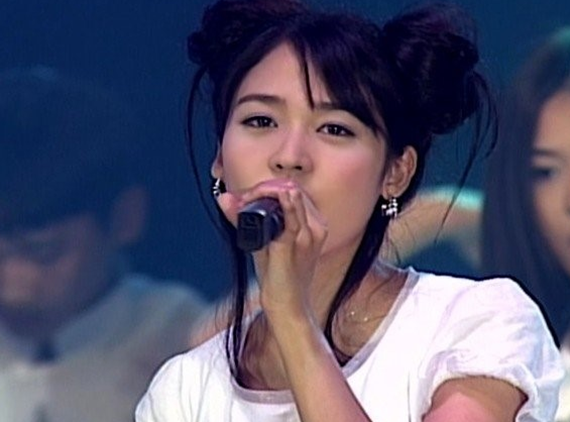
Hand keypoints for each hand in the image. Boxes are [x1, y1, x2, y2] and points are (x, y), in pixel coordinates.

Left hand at [216, 179, 327, 320]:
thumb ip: (245, 219)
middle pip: (292, 188)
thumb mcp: (265, 243)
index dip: (270, 187)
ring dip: (264, 191)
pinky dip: (276, 202)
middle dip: (264, 187)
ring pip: (290, 195)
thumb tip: (224, 198)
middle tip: (243, 198)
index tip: (249, 196)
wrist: (288, 307)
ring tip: (244, 201)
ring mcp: (306, 235)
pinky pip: (290, 217)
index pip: (294, 190)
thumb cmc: (280, 277)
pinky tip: (261, 199)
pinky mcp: (293, 246)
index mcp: (315, 224)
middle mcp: (315, 227)